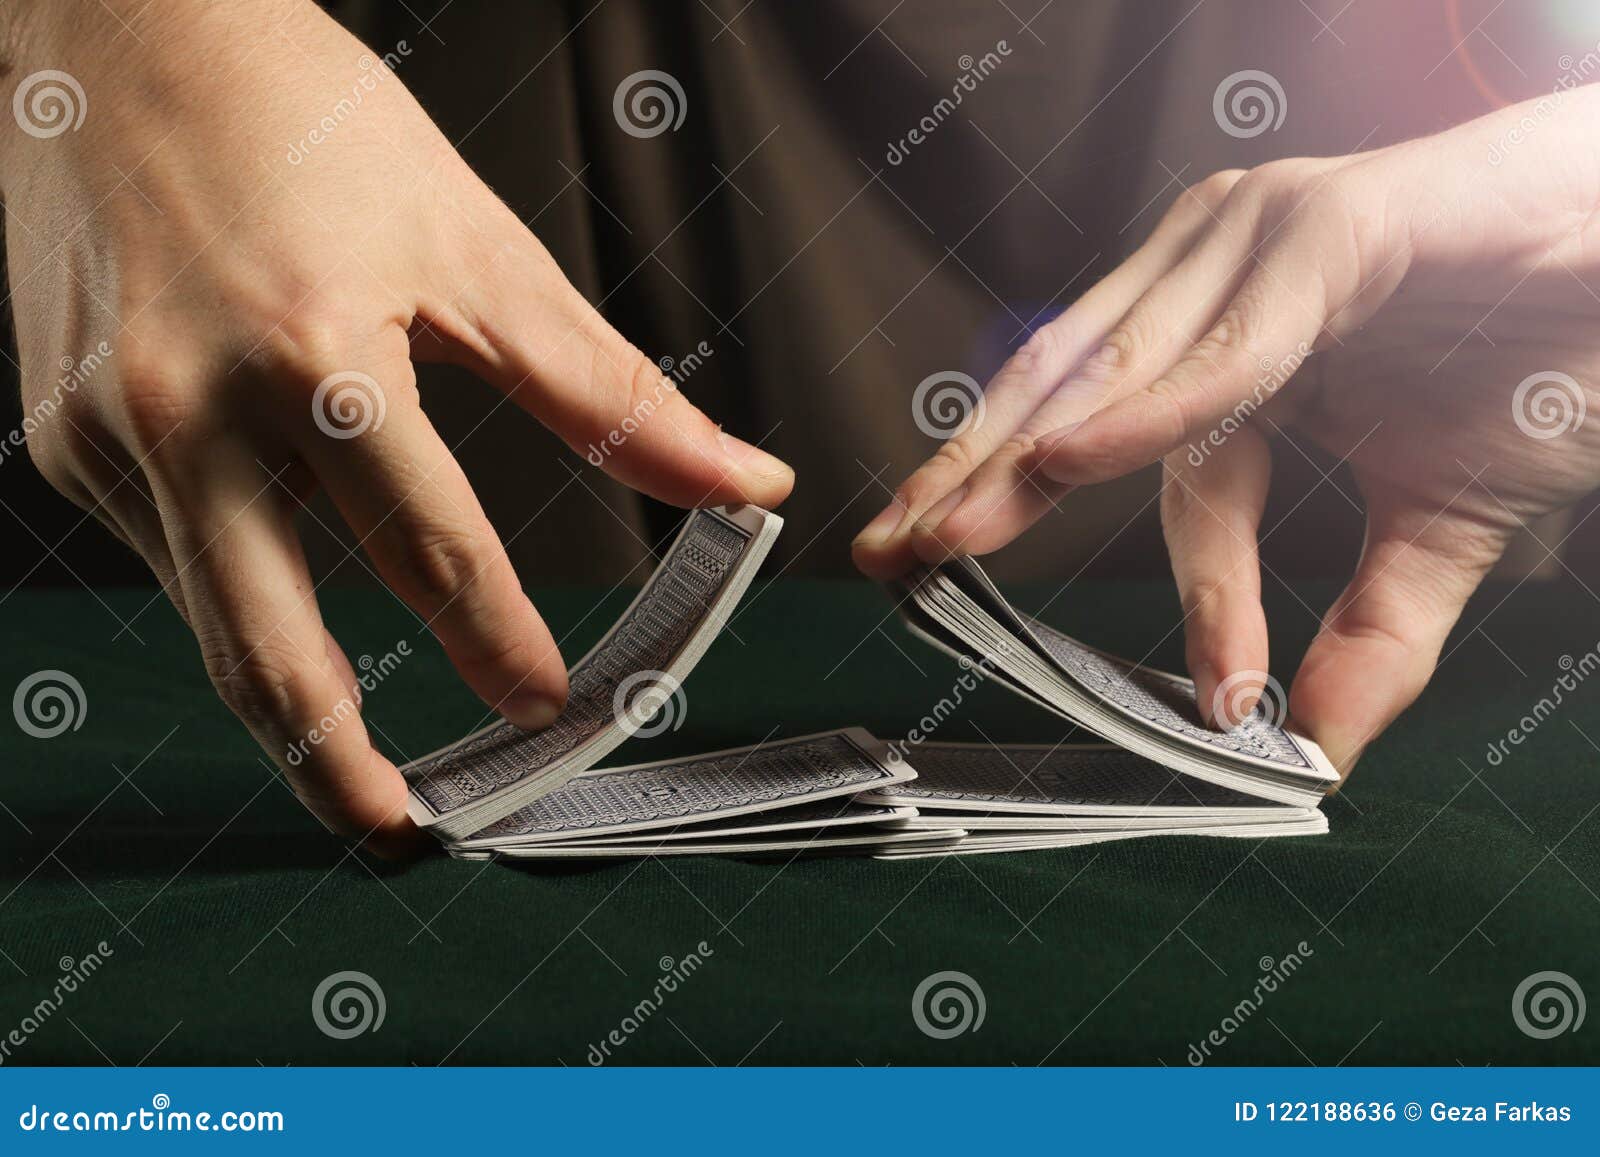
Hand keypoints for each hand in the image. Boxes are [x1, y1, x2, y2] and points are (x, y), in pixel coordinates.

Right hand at [1, 0, 792, 853]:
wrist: (121, 35)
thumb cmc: (308, 124)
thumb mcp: (479, 248)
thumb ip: (608, 388)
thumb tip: (738, 479)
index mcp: (314, 356)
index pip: (432, 552)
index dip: (499, 644)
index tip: (547, 704)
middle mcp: (190, 411)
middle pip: (270, 649)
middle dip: (340, 762)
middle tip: (406, 828)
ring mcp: (106, 436)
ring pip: (211, 617)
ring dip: (286, 697)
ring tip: (353, 755)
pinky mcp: (63, 441)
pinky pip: (168, 551)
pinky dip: (237, 590)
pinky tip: (283, 580)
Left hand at [854, 86, 1599, 776]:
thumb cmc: (1549, 356)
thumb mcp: (1442, 526)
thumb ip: (1371, 631)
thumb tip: (1316, 751)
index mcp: (1226, 342)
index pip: (1114, 446)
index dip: (1036, 517)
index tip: (955, 589)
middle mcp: (1219, 284)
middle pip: (1074, 399)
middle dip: (978, 482)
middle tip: (892, 557)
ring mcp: (1261, 249)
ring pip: (1121, 371)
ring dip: (1027, 460)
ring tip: (944, 535)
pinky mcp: (1324, 232)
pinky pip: (1229, 352)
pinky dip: (1154, 413)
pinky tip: (1068, 468)